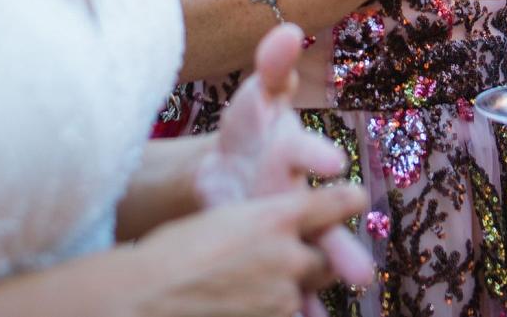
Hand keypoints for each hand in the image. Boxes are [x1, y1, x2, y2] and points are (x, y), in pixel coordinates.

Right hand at [131, 184, 372, 316]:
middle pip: (327, 257)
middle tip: (291, 261)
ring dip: (293, 290)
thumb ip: (264, 222)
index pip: (333, 205)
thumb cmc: (174, 251)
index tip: (357, 200)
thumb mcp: (225, 217)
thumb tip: (282, 231)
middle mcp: (289, 254)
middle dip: (316, 260)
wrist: (149, 294)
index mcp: (276, 215)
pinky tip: (243, 299)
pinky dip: (274, 307)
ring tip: (255, 286)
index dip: (349, 202)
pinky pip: (291, 313)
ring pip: (308, 292)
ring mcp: (284, 295)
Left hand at [200, 25, 368, 291]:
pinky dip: (295, 303)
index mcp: (295, 150)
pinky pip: (285, 280)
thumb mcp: (258, 94)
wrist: (228, 168)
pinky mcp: (268, 247)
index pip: (308, 151)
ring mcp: (288, 224)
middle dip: (340, 244)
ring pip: (313, 255)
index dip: (316, 154)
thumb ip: (272, 65)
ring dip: (324, 280)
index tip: (330, 163)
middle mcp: (301, 192)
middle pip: (325, 219)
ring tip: (340, 301)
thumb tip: (288, 30)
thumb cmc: (253, 127)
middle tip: (360, 271)